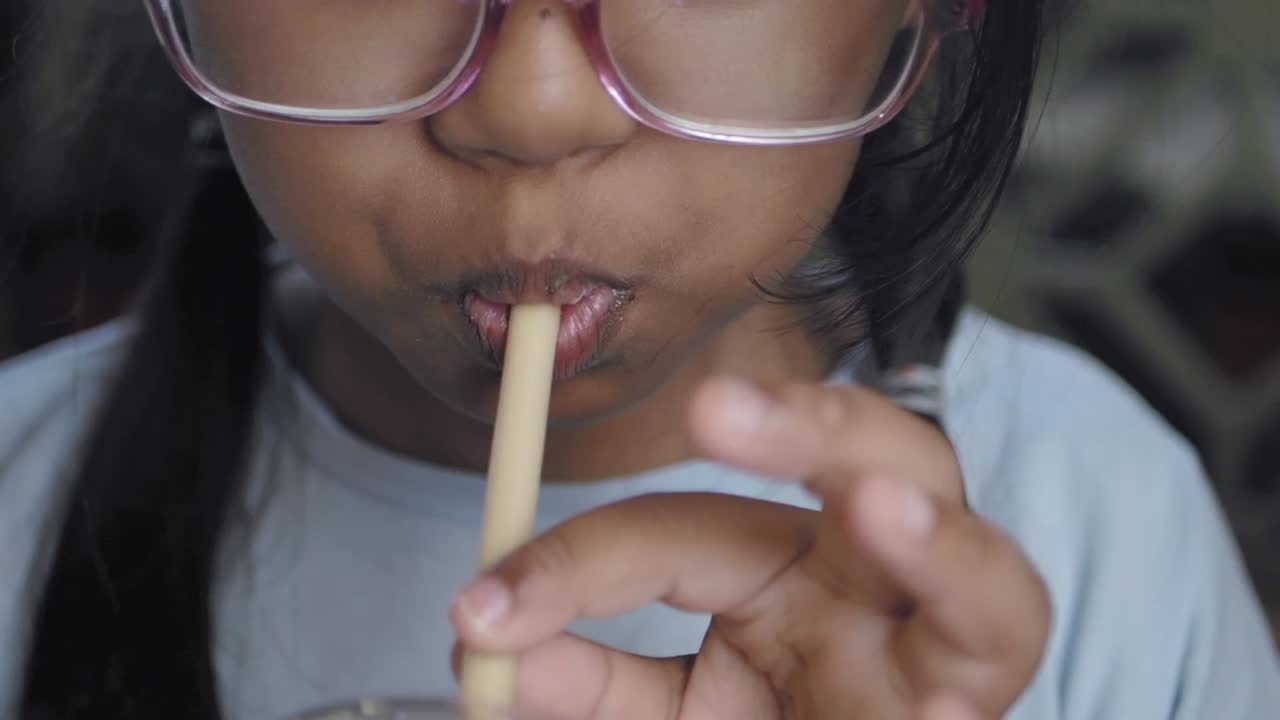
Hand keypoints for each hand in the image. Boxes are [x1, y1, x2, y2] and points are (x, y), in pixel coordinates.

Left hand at [451, 378, 1051, 718]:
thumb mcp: (665, 717)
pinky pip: (986, 684)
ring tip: (879, 506)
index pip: (685, 530)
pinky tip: (943, 713)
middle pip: (884, 459)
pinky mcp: (968, 716)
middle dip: (809, 427)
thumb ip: (590, 684)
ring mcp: (943, 661)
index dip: (581, 562)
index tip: (481, 613)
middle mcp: (877, 589)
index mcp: (788, 570)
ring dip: (933, 534)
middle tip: (714, 409)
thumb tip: (485, 644)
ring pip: (985, 570)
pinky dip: (962, 691)